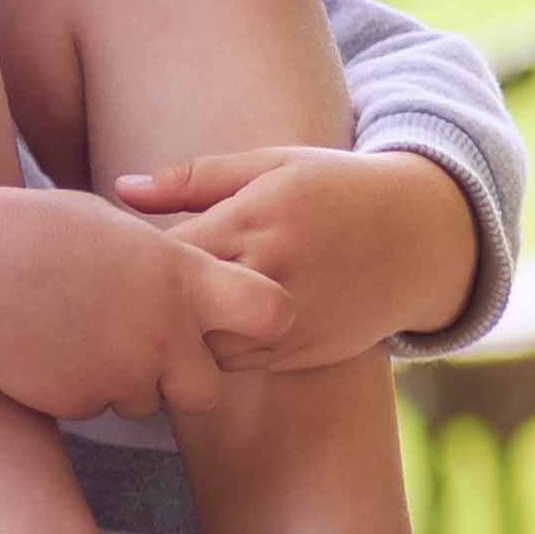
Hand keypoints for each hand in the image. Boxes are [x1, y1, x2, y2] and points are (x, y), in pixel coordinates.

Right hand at [0, 181, 289, 423]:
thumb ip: (166, 264)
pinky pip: (95, 406)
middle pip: (207, 390)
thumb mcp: (120, 230)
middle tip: (145, 350)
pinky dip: (80, 388)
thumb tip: (193, 275)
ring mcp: (124, 372)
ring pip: (146, 403)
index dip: (261, 324)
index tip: (233, 322)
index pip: (270, 313)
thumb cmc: (42, 233)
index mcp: (183, 277)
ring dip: (124, 382)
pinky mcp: (83, 402)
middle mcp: (165, 332)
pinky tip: (50, 349)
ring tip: (81, 335)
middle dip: (182, 380)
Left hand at [102, 143, 477, 371]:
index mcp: (257, 219)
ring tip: (153, 316)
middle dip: (144, 303)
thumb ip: (192, 180)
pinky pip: (230, 367)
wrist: (419, 238)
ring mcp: (287, 320)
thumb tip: (119, 190)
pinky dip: (208, 353)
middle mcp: (272, 273)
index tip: (115, 251)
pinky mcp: (299, 353)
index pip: (167, 253)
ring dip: (175, 335)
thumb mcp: (270, 166)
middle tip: (117, 293)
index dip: (132, 257)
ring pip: (199, 346)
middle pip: (177, 307)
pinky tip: (198, 331)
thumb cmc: (333, 190)